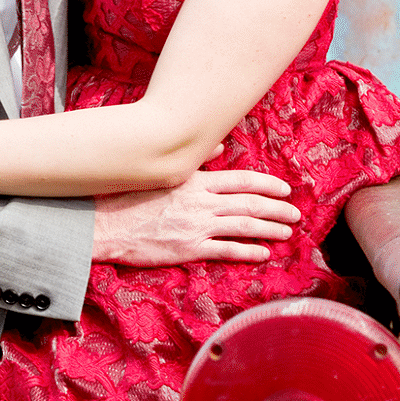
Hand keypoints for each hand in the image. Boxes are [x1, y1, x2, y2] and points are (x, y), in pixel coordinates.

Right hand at [93, 168, 300, 265]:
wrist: (104, 225)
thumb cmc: (129, 196)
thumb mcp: (162, 172)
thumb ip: (194, 160)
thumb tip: (218, 146)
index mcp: (195, 181)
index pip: (241, 180)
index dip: (267, 184)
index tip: (284, 188)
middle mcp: (201, 202)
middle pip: (250, 204)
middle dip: (277, 208)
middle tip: (295, 213)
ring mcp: (197, 227)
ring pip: (244, 227)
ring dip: (270, 229)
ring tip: (287, 232)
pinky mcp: (189, 249)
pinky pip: (226, 251)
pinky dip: (248, 252)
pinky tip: (263, 254)